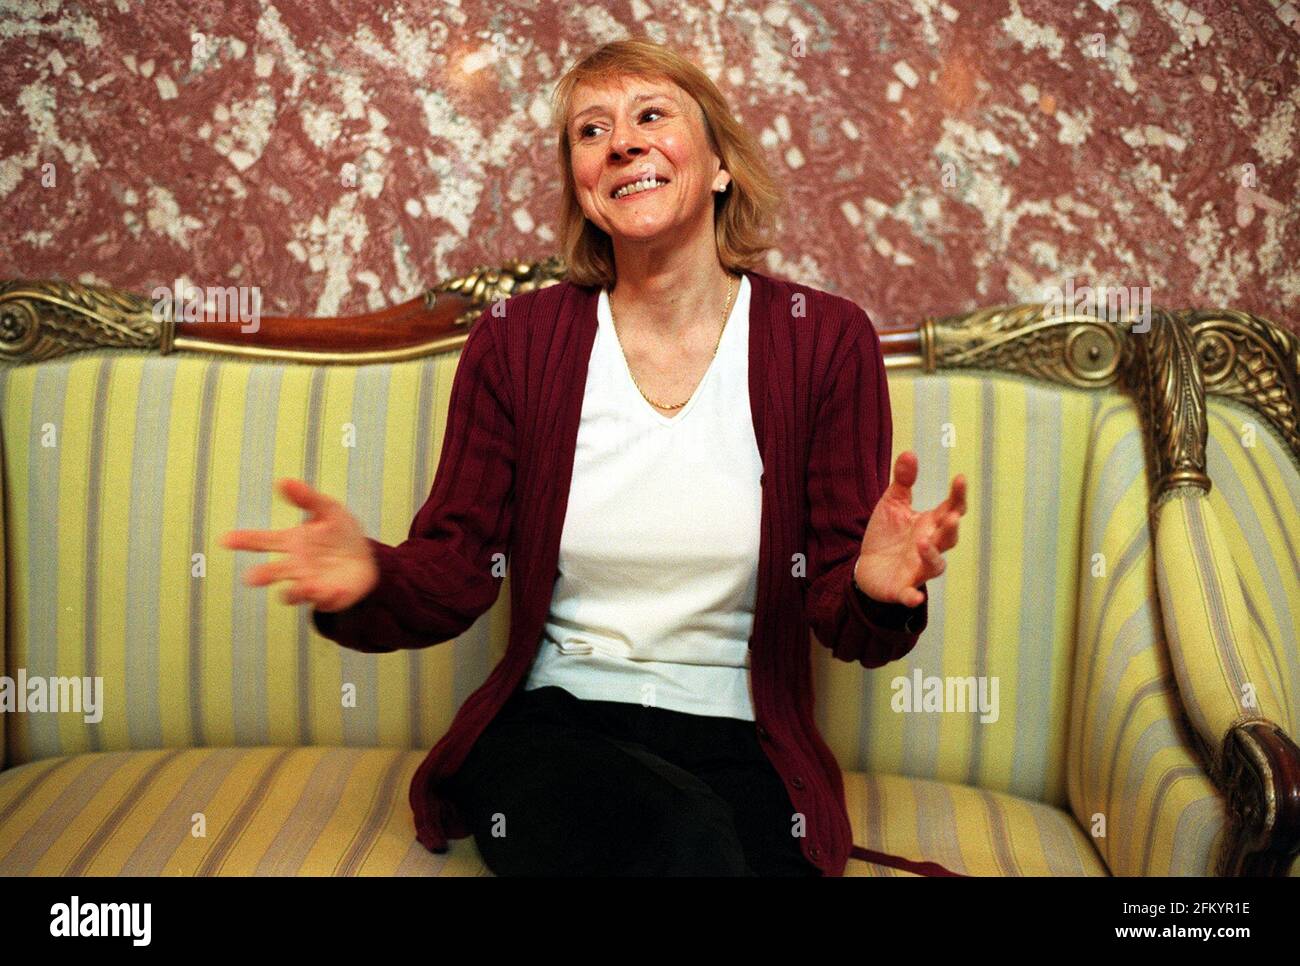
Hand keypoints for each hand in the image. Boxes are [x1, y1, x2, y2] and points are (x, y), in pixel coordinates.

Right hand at [221, 478, 378, 611]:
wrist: (366, 557)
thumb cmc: (340, 532)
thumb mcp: (328, 509)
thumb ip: (307, 498)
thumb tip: (284, 481)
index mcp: (291, 542)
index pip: (263, 541)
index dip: (243, 540)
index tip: (225, 540)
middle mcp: (295, 566)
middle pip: (273, 572)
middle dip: (262, 575)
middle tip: (251, 578)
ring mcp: (310, 583)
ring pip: (295, 592)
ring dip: (296, 592)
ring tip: (303, 586)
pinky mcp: (329, 596)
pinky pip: (325, 600)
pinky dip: (328, 597)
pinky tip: (333, 590)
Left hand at [853, 451, 965, 607]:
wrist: (866, 567)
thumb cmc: (887, 535)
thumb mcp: (892, 504)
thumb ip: (902, 481)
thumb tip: (909, 452)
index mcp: (931, 524)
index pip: (952, 508)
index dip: (958, 495)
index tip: (960, 478)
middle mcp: (930, 546)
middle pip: (949, 537)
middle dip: (952, 527)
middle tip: (952, 515)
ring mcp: (918, 568)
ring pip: (935, 564)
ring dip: (931, 554)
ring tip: (923, 542)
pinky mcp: (902, 588)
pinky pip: (911, 594)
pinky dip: (913, 596)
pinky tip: (914, 597)